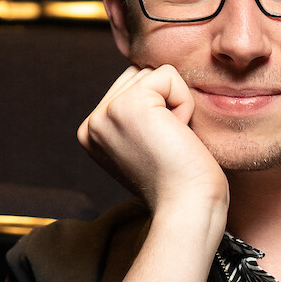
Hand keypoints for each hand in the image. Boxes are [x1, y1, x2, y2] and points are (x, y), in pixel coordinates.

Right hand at [77, 63, 228, 217]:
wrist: (188, 208)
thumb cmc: (182, 182)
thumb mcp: (148, 144)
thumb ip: (139, 115)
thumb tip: (153, 77)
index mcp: (92, 133)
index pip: (131, 86)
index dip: (160, 110)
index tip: (160, 151)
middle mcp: (92, 123)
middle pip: (140, 74)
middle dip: (166, 103)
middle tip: (169, 146)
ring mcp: (106, 113)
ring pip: (153, 73)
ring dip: (176, 104)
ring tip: (172, 142)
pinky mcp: (128, 105)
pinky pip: (169, 76)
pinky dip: (184, 103)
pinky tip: (177, 135)